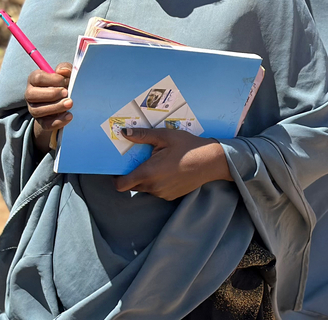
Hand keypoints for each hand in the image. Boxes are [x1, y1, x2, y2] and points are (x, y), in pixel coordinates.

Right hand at [25, 62, 72, 153]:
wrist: (66, 103)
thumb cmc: (64, 84)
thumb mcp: (66, 74)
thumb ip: (65, 69)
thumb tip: (62, 71)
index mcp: (34, 79)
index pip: (37, 78)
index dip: (52, 80)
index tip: (64, 81)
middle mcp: (30, 94)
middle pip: (32, 94)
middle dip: (52, 94)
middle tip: (67, 93)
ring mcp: (34, 109)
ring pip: (37, 111)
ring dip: (55, 107)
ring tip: (70, 104)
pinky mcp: (41, 122)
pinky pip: (45, 124)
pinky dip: (58, 121)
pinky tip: (69, 116)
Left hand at [113, 128, 231, 199]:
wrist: (211, 162)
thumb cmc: (187, 146)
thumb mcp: (164, 136)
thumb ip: (142, 136)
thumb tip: (123, 132)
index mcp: (148, 172)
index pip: (121, 185)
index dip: (116, 178)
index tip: (119, 168)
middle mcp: (153, 187)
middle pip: (132, 185)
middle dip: (132, 175)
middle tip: (140, 160)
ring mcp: (162, 193)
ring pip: (145, 188)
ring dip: (145, 178)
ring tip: (157, 163)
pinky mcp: (170, 196)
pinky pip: (157, 190)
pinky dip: (157, 182)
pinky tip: (167, 170)